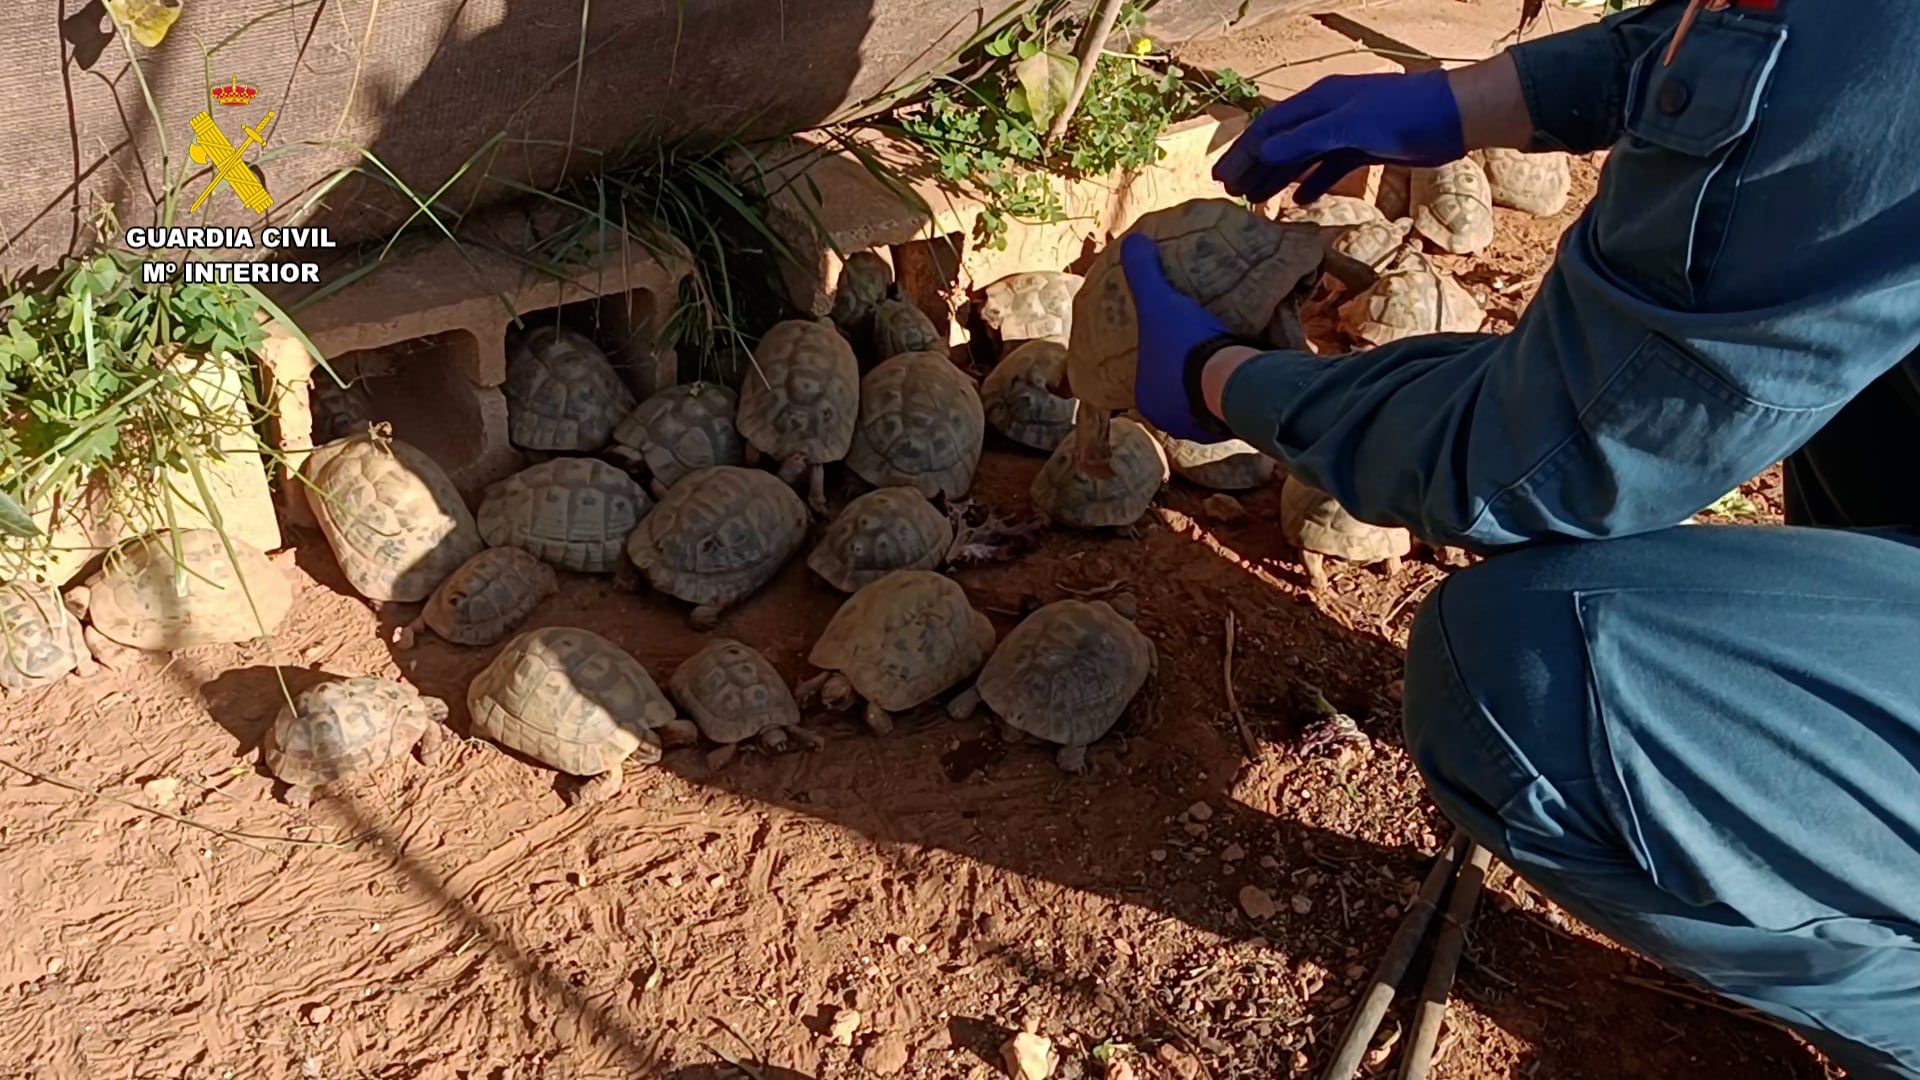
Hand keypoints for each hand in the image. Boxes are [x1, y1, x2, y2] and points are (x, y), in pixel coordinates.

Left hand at [1119, 233, 1234, 442]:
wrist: (1224, 375)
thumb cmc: (1184, 342)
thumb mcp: (1158, 300)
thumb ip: (1143, 273)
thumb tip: (1132, 241)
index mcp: (1147, 397)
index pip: (1154, 377)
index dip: (1168, 357)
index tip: (1183, 343)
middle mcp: (1169, 421)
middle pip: (1182, 394)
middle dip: (1193, 377)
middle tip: (1209, 355)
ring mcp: (1200, 429)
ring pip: (1208, 406)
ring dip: (1216, 390)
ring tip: (1229, 366)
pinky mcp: (1230, 431)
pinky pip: (1232, 413)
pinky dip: (1237, 400)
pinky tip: (1244, 381)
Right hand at [1213, 69, 1465, 202]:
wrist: (1452, 117)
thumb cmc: (1401, 114)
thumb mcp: (1348, 126)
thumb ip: (1306, 139)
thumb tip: (1263, 149)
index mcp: (1318, 101)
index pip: (1269, 128)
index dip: (1242, 152)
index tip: (1220, 178)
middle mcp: (1327, 115)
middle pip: (1281, 142)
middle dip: (1253, 167)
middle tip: (1229, 194)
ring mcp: (1345, 132)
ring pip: (1301, 158)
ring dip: (1277, 178)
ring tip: (1254, 202)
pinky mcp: (1364, 149)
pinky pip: (1329, 168)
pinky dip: (1313, 184)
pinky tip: (1300, 202)